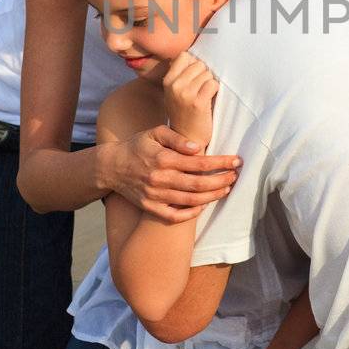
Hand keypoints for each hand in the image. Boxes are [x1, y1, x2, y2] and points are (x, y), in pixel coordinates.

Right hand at [105, 126, 239, 220]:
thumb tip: (198, 147)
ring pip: (190, 200)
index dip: (221, 162)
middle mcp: (160, 178)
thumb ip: (176, 137)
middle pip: (199, 184)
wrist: (111, 167)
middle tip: (236, 176)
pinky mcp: (150, 208)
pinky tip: (204, 205)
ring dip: (212, 196)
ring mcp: (155, 195)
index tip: (236, 161)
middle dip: (221, 180)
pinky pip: (174, 216)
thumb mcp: (155, 133)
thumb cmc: (137, 146)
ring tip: (226, 189)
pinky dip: (191, 213)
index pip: (200, 162)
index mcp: (163, 158)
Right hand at [163, 51, 218, 147]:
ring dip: (210, 84)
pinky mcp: (198, 103)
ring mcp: (185, 94)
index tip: (196, 76)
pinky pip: (213, 84)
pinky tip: (209, 100)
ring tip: (204, 96)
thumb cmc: (185, 112)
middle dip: (204, 75)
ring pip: (208, 74)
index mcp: (168, 81)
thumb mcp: (175, 92)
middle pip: (199, 64)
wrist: (188, 138)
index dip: (194, 64)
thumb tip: (193, 54)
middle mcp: (175, 85)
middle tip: (201, 90)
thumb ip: (181, 74)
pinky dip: (215, 90)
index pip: (185, 56)